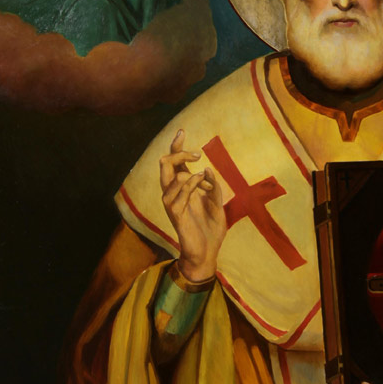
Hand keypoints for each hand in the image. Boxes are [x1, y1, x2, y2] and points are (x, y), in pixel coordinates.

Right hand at [160, 130, 225, 282]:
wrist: (208, 252)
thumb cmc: (211, 229)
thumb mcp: (217, 203)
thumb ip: (214, 186)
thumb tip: (207, 169)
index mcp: (184, 189)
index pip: (175, 164)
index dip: (176, 147)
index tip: (182, 131)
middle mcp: (174, 194)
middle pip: (165, 167)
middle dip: (177, 154)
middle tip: (197, 153)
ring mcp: (172, 205)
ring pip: (168, 179)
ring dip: (188, 173)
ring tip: (203, 176)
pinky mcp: (175, 216)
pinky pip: (175, 197)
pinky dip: (189, 186)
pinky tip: (200, 182)